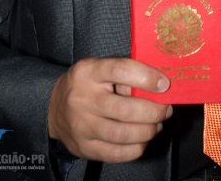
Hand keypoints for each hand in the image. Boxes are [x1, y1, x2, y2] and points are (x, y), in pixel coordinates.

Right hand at [47, 57, 171, 162]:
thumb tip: (158, 85)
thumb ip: (125, 72)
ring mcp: (82, 126)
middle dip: (153, 111)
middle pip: (125, 109)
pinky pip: (116, 153)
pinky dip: (136, 148)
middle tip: (165, 109)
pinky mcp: (84, 147)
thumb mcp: (99, 67)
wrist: (55, 106)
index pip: (120, 70)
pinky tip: (143, 139)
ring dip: (147, 131)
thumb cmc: (86, 83)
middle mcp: (82, 98)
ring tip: (156, 124)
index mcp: (88, 71)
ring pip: (122, 134)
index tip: (164, 84)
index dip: (146, 78)